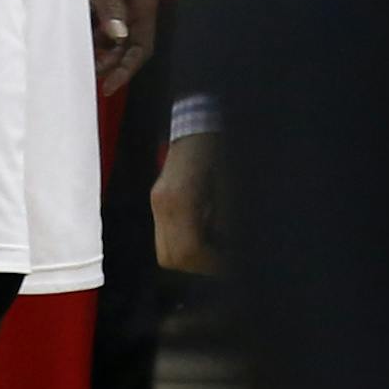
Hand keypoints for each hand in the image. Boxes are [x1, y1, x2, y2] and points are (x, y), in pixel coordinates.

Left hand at [76, 0, 158, 94]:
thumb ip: (108, 1)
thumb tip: (117, 38)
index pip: (142, 46)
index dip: (126, 69)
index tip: (106, 85)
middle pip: (129, 44)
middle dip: (112, 63)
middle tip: (88, 77)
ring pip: (115, 31)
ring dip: (102, 48)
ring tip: (80, 61)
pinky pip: (103, 14)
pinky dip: (92, 28)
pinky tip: (74, 34)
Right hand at [152, 131, 222, 273]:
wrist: (200, 123)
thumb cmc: (218, 152)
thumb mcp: (231, 189)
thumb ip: (227, 223)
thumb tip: (231, 250)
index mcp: (177, 200)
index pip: (187, 253)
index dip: (211, 265)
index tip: (230, 263)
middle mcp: (161, 203)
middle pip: (170, 258)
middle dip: (199, 265)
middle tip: (222, 259)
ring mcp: (157, 201)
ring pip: (166, 249)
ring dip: (193, 255)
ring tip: (217, 243)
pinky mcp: (159, 199)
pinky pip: (167, 234)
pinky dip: (188, 241)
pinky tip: (207, 229)